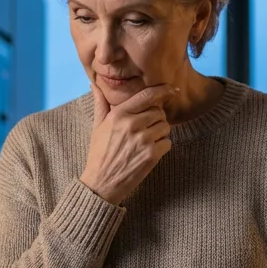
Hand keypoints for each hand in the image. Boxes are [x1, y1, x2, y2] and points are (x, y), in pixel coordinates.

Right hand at [80, 84, 175, 203]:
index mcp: (119, 114)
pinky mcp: (151, 155)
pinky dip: (162, 146)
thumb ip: (100, 103)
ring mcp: (143, 140)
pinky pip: (168, 142)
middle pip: (159, 111)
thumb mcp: (97, 126)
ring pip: (165, 126)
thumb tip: (94, 84)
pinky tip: (149, 151)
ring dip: (160, 132)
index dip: (162, 90)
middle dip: (157, 118)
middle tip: (148, 128)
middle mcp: (131, 125)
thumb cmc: (99, 154)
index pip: (146, 95)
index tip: (172, 89)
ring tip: (147, 140)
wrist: (101, 183)